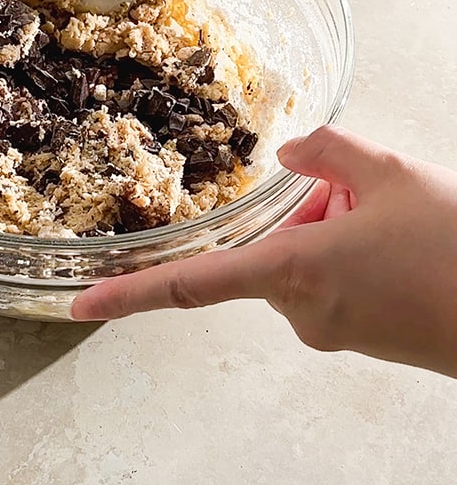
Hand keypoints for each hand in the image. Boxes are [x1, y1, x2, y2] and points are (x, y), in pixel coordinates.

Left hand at [69, 126, 456, 378]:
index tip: (81, 305)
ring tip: (397, 220)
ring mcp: (332, 328)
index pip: (191, 286)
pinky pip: (334, 280)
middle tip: (365, 195)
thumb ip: (327, 152)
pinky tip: (403, 240)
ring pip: (305, 260)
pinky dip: (356, 250)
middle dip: (306, 211)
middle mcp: (303, 309)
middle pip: (268, 247)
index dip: (130, 294)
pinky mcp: (360, 335)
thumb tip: (290, 149)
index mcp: (293, 273)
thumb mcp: (393, 174)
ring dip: (336, 229)